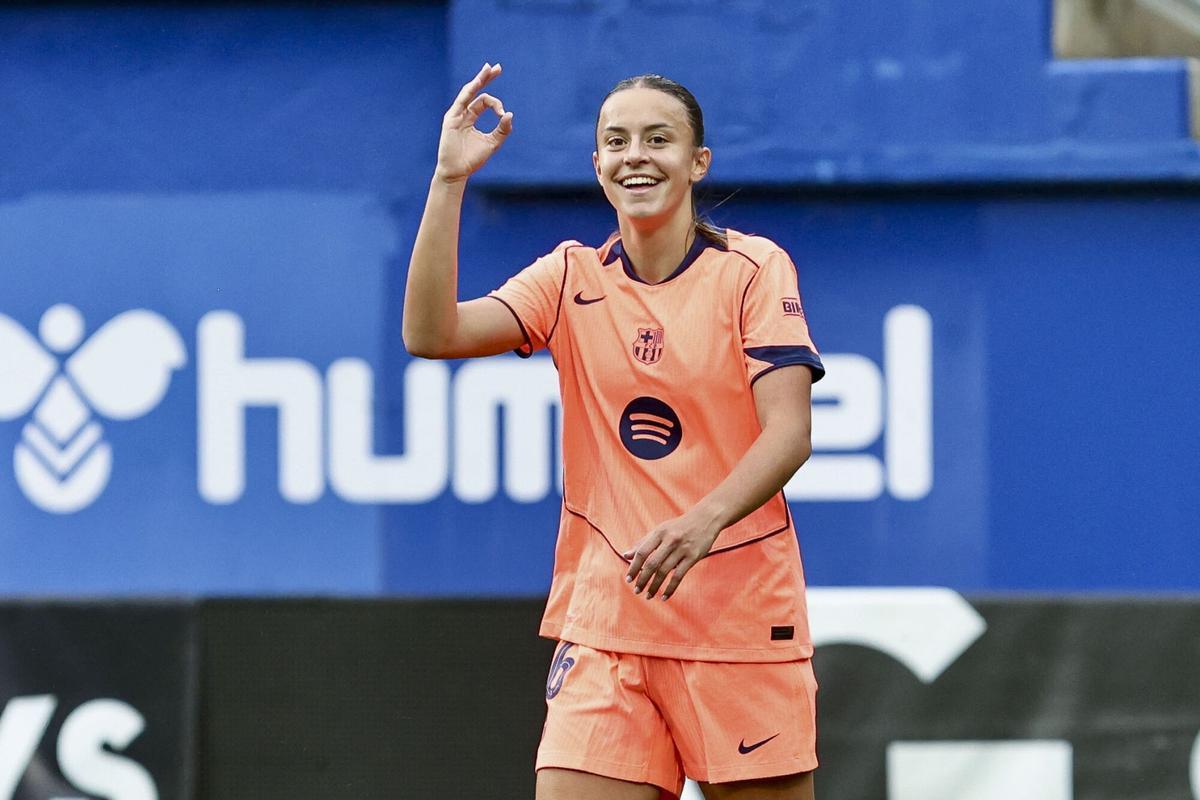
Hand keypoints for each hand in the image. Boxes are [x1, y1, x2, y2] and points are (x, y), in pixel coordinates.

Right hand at [435, 62, 513, 183]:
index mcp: (471, 118)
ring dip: (479, 80)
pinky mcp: (451, 119)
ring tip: (489, 68)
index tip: (503, 114)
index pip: (484, 101)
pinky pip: (461, 101)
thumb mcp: (492, 143)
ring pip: (468, 92)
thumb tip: (510, 114)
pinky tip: (477, 83)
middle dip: (486, 78)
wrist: (457, 172)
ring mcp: (456, 115)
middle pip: (475, 91)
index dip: (497, 105)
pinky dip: (470, 92)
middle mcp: (463, 113)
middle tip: (497, 67)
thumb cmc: (473, 159)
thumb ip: (502, 130)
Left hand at [623, 512, 721, 600]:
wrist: (706, 519)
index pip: (642, 552)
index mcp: (659, 533)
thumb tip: (626, 555)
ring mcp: (682, 549)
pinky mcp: (693, 557)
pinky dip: (670, 588)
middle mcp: (670, 540)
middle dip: (642, 579)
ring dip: (654, 586)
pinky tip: (664, 597)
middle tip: (636, 590)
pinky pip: (679, 576)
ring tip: (648, 595)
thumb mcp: (660, 530)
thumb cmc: (679, 527)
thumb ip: (643, 542)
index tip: (628, 579)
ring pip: (664, 571)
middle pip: (652, 563)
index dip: (633, 567)